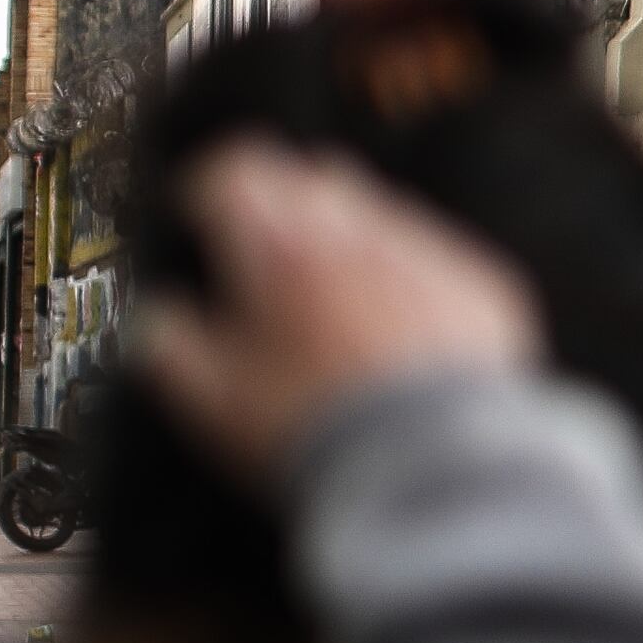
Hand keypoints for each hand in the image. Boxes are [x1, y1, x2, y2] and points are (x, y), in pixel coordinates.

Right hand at [132, 140, 538, 486]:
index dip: (208, 190)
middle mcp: (356, 230)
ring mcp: (427, 253)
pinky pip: (439, 264)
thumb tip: (159, 322)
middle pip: (312, 178)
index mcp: (277, 242)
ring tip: (336, 313)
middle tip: (265, 258)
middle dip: (284, 205)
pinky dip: (414, 286)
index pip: (233, 171)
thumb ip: (169, 347)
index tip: (199, 215)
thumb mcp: (208, 400)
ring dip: (352, 246)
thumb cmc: (313, 432)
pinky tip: (401, 343)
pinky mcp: (483, 288)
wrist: (432, 471)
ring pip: (381, 217)